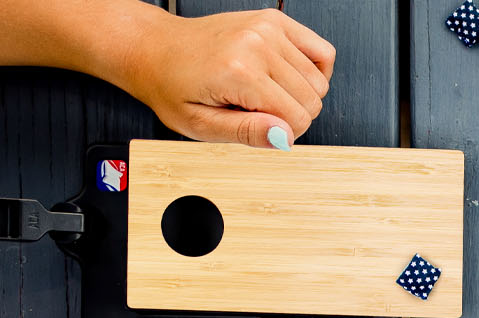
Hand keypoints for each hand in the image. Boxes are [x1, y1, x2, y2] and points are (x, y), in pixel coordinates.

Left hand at [120, 9, 335, 148]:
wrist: (157, 49)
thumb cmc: (173, 87)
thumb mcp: (200, 124)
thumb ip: (246, 132)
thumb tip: (285, 137)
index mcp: (238, 72)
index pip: (297, 119)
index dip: (282, 134)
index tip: (259, 127)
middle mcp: (257, 44)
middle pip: (312, 100)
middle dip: (291, 115)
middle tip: (259, 111)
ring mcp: (267, 28)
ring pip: (319, 80)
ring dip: (299, 94)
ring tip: (267, 92)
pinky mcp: (274, 20)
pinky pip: (322, 51)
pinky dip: (314, 70)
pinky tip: (289, 77)